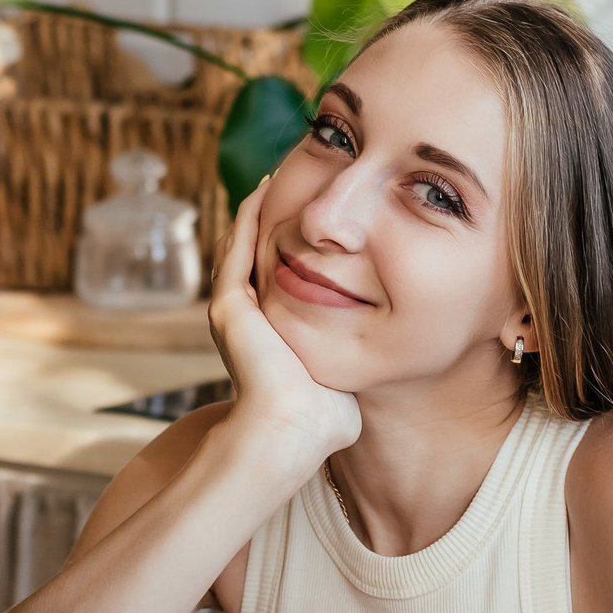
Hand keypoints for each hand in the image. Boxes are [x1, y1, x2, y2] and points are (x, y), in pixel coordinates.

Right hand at [209, 185, 360, 477]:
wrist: (292, 434)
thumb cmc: (323, 422)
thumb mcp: (342, 379)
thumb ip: (354, 360)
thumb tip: (383, 356)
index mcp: (268, 337)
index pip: (275, 282)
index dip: (289, 251)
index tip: (313, 224)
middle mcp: (246, 321)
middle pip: (254, 258)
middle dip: (271, 223)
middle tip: (291, 185)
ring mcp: (232, 312)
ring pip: (241, 247)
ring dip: (258, 212)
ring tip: (277, 178)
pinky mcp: (229, 306)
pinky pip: (237, 247)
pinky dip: (249, 217)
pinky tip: (267, 190)